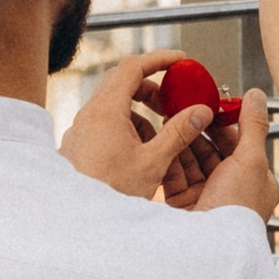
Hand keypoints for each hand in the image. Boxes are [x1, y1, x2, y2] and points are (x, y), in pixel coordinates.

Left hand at [59, 50, 218, 199]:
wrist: (78, 220)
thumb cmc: (108, 193)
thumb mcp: (153, 162)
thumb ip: (179, 133)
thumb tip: (199, 111)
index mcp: (106, 111)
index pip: (133, 66)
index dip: (159, 59)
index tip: (180, 60)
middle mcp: (89, 115)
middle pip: (123, 82)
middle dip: (152, 88)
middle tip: (173, 100)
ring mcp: (82, 130)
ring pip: (114, 105)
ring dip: (140, 112)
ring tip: (160, 137)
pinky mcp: (80, 145)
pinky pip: (105, 124)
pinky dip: (127, 128)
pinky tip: (140, 153)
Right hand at [168, 90, 278, 224]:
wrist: (208, 245)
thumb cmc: (237, 209)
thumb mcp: (251, 160)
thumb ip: (252, 125)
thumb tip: (257, 95)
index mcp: (256, 183)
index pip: (240, 144)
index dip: (224, 123)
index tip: (209, 105)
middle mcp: (233, 192)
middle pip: (213, 152)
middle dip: (198, 131)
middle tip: (183, 109)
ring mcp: (207, 198)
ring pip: (192, 162)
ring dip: (182, 141)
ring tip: (169, 120)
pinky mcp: (184, 205)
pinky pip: (176, 176)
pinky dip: (169, 159)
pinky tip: (162, 141)